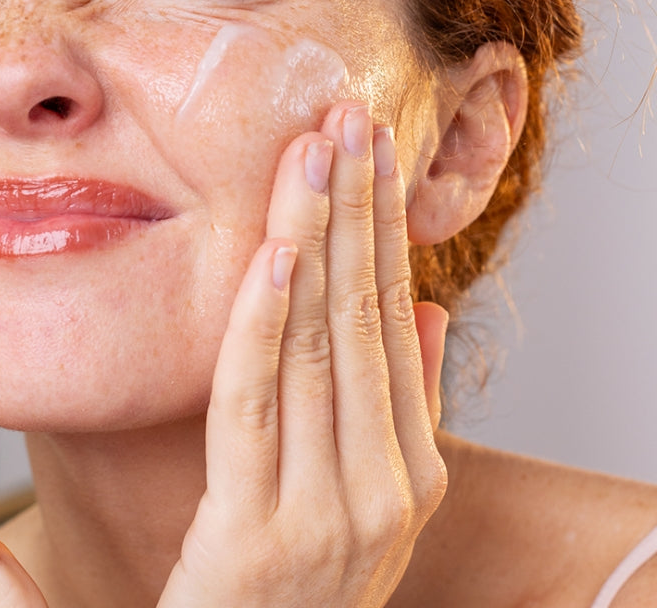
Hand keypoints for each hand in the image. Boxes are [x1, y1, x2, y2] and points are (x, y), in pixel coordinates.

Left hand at [157, 101, 448, 606]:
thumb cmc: (301, 577)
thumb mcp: (370, 495)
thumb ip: (400, 401)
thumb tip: (424, 307)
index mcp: (410, 467)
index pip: (392, 316)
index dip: (382, 224)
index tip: (369, 145)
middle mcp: (381, 484)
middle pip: (362, 315)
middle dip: (354, 209)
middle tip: (347, 118)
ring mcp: (326, 512)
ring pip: (317, 343)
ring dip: (314, 239)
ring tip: (313, 153)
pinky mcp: (256, 534)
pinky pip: (256, 404)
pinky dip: (264, 322)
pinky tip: (271, 251)